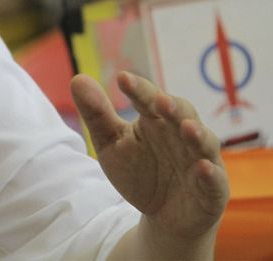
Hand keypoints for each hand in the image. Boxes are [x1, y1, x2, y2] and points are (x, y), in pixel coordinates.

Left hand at [71, 71, 228, 251]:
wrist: (161, 214)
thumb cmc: (137, 171)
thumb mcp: (110, 144)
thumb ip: (96, 114)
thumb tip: (77, 77)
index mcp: (156, 119)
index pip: (148, 99)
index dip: (138, 89)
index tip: (122, 79)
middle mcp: (181, 134)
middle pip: (182, 114)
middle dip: (173, 107)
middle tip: (160, 101)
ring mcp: (200, 160)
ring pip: (204, 143)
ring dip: (198, 135)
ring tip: (188, 128)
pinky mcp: (212, 190)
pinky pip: (215, 180)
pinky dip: (210, 174)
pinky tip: (202, 168)